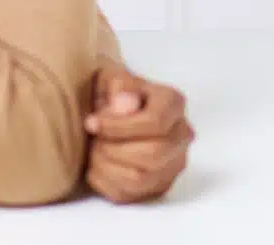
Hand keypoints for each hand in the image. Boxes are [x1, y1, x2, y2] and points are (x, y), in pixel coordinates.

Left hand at [84, 65, 192, 204]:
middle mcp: (182, 135)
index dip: (119, 127)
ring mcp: (172, 164)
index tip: (92, 123)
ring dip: (107, 166)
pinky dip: (104, 182)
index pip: (156, 123)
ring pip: (141, 178)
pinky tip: (97, 165)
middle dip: (113, 148)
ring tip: (95, 151)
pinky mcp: (157, 187)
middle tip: (94, 139)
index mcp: (173, 103)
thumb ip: (120, 87)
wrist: (112, 112)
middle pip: (153, 154)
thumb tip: (126, 104)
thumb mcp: (112, 78)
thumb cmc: (113, 94)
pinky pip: (129, 195)